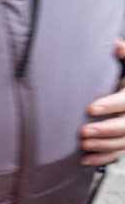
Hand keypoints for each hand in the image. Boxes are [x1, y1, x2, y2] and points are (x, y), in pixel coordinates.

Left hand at [79, 38, 124, 166]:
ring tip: (82, 144)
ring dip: (102, 145)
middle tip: (83, 131)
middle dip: (105, 130)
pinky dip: (101, 159)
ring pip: (122, 143)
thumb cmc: (124, 82)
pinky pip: (116, 155)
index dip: (111, 105)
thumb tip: (115, 44)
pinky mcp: (124, 142)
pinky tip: (84, 160)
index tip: (91, 108)